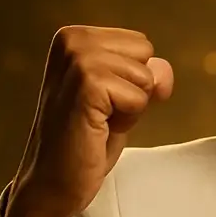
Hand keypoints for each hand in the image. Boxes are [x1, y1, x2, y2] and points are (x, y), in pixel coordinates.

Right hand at [5, 26, 173, 216]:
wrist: (53, 180)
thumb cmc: (85, 140)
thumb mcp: (121, 97)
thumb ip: (144, 74)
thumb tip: (163, 67)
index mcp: (75, 36)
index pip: (141, 44)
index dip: (132, 80)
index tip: (101, 102)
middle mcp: (72, 40)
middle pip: (146, 54)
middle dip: (134, 89)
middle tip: (100, 113)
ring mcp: (78, 59)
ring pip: (146, 76)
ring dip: (130, 108)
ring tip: (96, 121)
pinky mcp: (87, 84)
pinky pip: (139, 97)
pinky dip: (127, 119)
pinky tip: (96, 128)